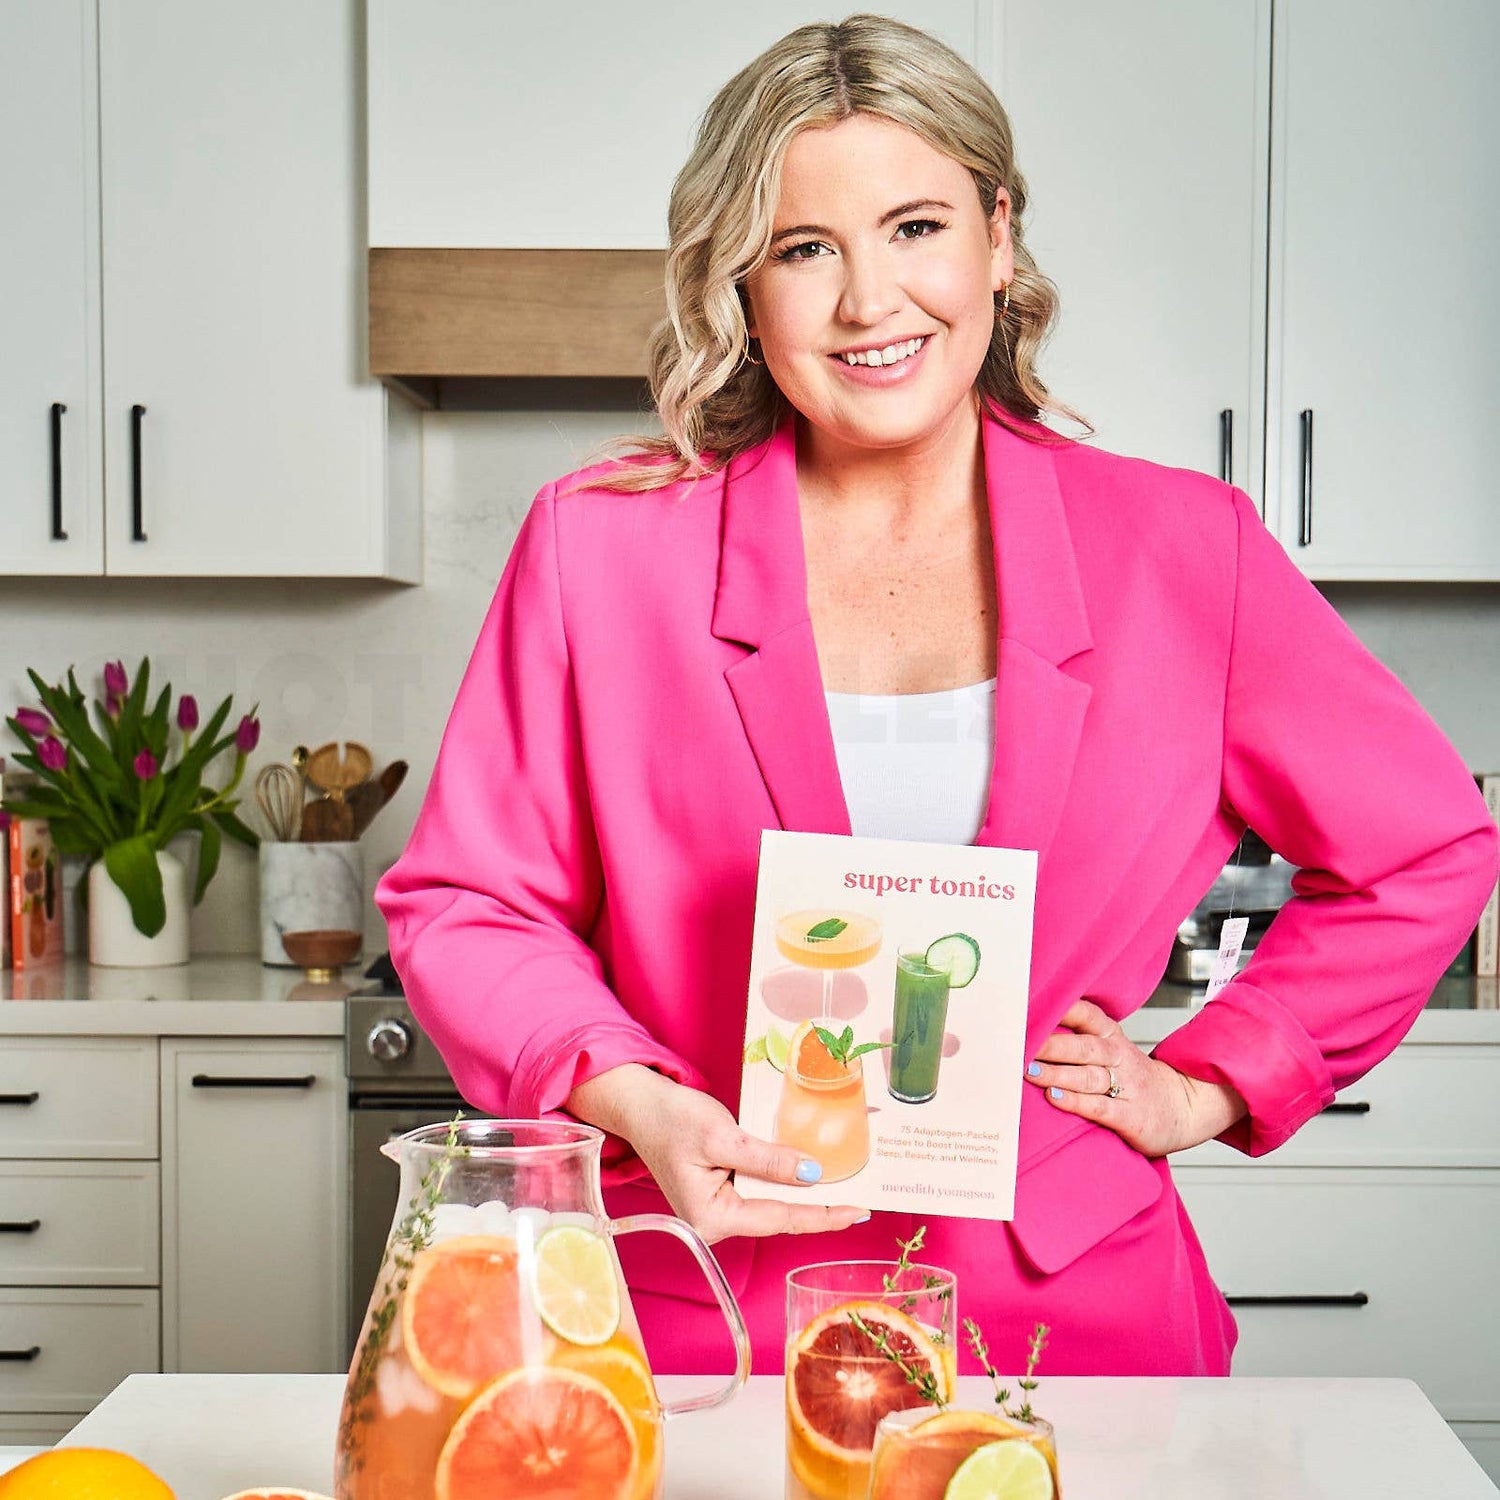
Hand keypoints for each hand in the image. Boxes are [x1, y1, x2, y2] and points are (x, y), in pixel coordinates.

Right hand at [566, 1064, 867, 1244]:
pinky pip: (760, 1192)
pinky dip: (785, 1182)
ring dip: (804, 1195)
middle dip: (819, 1208)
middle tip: (861, 1200)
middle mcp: (715, 1223)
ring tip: (845, 1190)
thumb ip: (768, 1160)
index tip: (857, 1211)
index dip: (823, 1214)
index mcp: (712, 1218)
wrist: (641, 1105)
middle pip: (779, 1216)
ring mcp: (717, 1210)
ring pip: (772, 1204)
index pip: (780, 1218)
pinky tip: (808, 1174)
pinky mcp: (720, 1193)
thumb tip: (813, 1176)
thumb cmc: (672, 1119)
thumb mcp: (724, 1135)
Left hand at [1024, 1000, 1246, 1156]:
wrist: (1184, 1108)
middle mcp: (1119, 1058)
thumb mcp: (1113, 1051)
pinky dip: (1075, 1101)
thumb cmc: (1135, 1080)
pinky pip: (1099, 1106)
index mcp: (1112, 1038)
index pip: (1088, 1016)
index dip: (1063, 1009)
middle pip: (1083, 1047)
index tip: (1034, 1006)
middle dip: (1050, 1045)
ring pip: (1088, 1076)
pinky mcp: (1130, 1116)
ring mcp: (1127, 1087)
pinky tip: (1054, 1097)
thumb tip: (1031, 1031)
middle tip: (1020, 1044)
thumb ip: (1079, 1040)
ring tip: (1028, 1070)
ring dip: (1056, 1073)